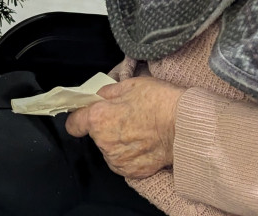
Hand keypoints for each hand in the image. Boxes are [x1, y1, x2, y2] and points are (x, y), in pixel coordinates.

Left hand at [64, 76, 183, 179]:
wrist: (183, 127)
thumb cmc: (158, 102)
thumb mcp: (129, 85)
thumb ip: (108, 92)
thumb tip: (99, 96)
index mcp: (99, 118)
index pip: (74, 123)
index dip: (79, 117)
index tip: (85, 114)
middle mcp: (104, 143)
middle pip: (95, 135)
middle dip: (105, 126)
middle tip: (125, 116)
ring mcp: (117, 160)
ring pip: (109, 149)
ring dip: (117, 142)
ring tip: (138, 130)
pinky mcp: (131, 172)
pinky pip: (122, 162)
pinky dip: (129, 155)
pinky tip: (143, 143)